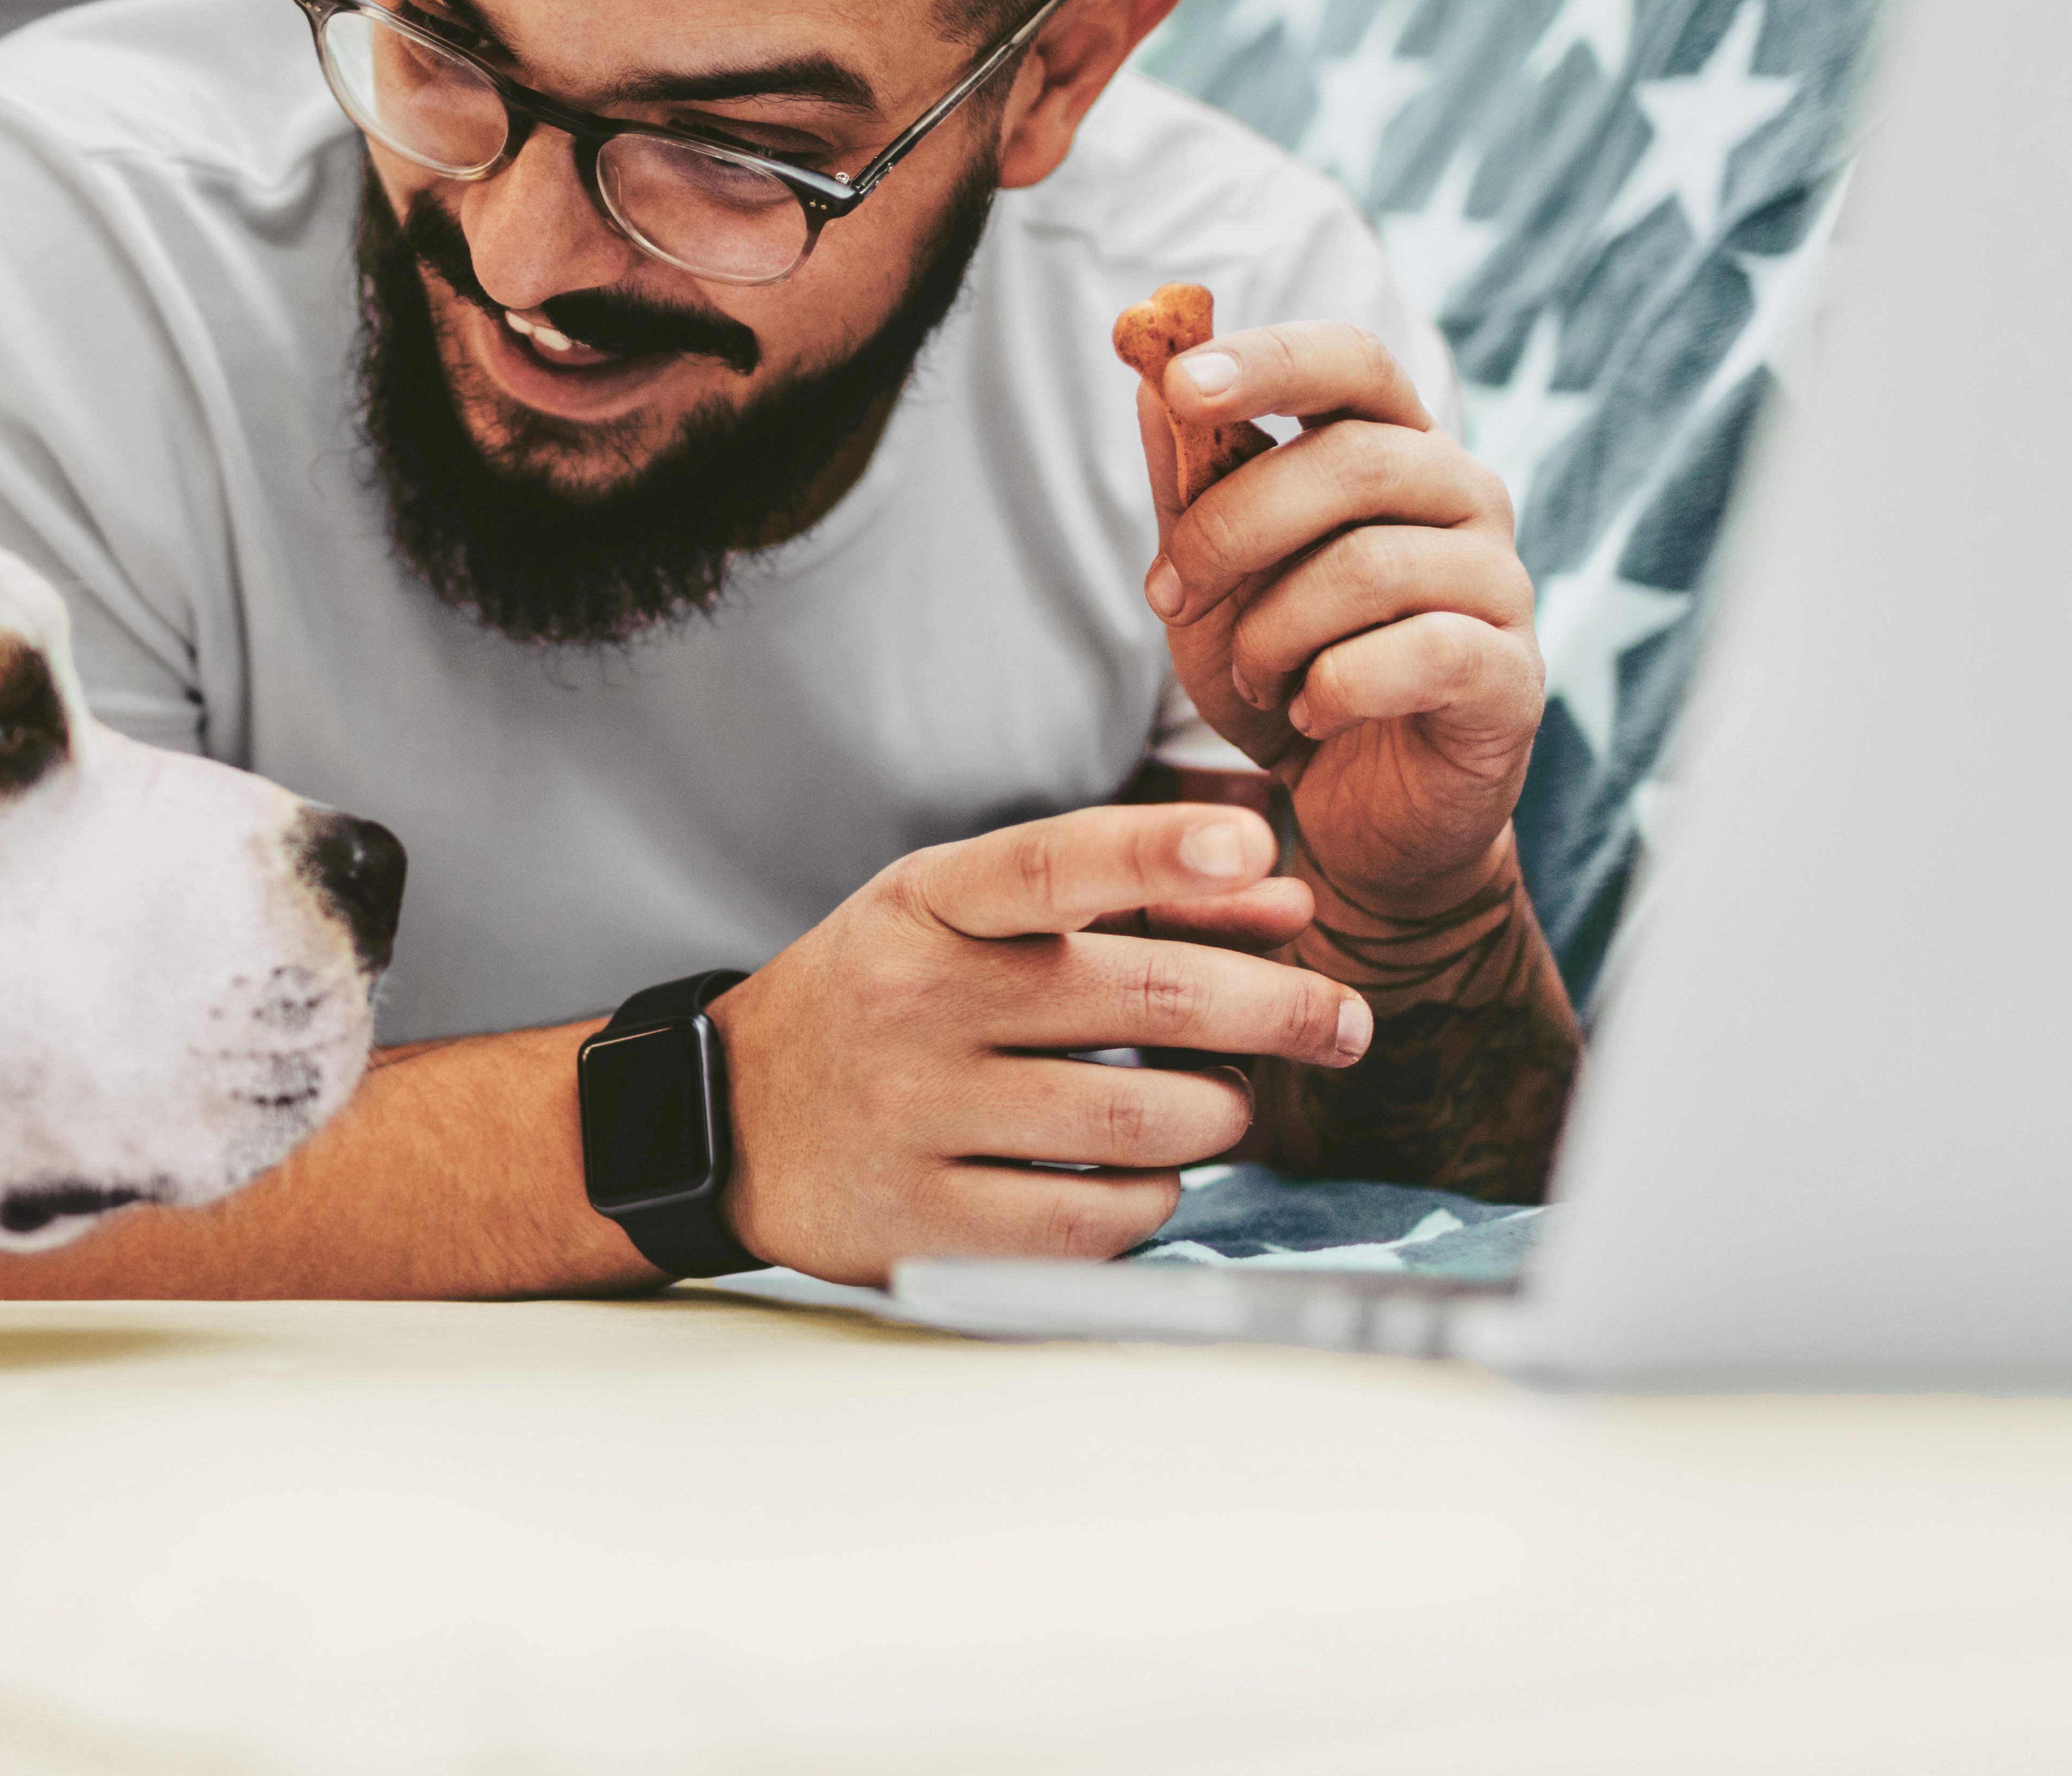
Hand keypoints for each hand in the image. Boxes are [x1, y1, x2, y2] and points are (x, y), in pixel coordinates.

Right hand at [706, 805, 1371, 1286]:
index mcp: (926, 906)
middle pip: (1144, 1003)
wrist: (730, 1118)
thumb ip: (1122, 899)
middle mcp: (916, 1004)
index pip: (1051, 863)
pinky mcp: (926, 1227)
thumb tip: (1282, 902)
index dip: (1157, 850)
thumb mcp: (966, 919)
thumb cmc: (883, 999)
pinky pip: (1101, 1222)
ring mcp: (915, 1120)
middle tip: (1341, 1021)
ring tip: (1220, 1104)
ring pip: (1143, 1125)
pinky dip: (1155, 1199)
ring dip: (1220, 1116)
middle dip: (1278, 1012)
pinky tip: (1144, 1175)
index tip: (1254, 844)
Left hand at [1139, 322, 1540, 919]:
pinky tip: (1312, 715)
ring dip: (1275, 628)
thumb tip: (1147, 377)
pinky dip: (1336, 688)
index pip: (1351, 361)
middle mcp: (1465, 496)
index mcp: (1395, 448)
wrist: (1360, 812)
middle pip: (1352, 458)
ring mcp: (1501, 584)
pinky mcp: (1514, 677)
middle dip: (1232, 527)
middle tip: (1170, 594)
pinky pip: (1419, 654)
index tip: (1178, 380)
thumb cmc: (1289, 673)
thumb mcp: (1213, 582)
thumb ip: (1190, 485)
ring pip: (1372, 563)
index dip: (1268, 359)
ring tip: (1254, 676)